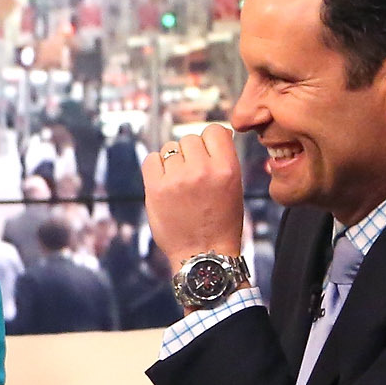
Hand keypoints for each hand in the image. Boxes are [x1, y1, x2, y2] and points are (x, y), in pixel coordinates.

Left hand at [143, 124, 247, 269]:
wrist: (203, 254)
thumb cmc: (221, 221)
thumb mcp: (234, 186)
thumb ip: (222, 159)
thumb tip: (214, 134)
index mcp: (227, 168)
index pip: (214, 130)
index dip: (209, 139)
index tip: (207, 151)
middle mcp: (201, 170)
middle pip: (189, 139)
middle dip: (190, 153)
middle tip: (193, 174)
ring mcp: (176, 179)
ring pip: (170, 148)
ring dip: (173, 160)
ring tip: (180, 182)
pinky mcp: (155, 189)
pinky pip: (151, 160)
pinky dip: (156, 167)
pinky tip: (164, 182)